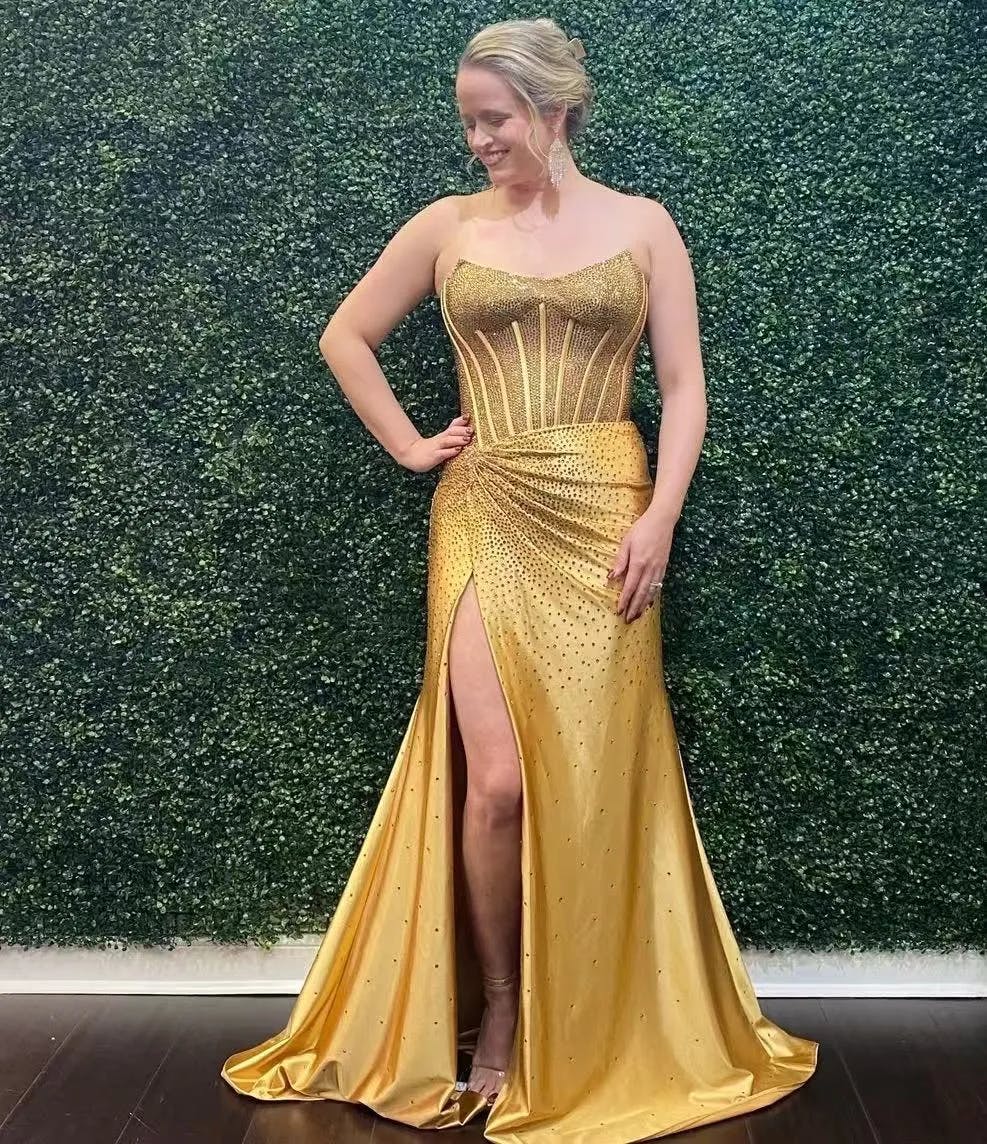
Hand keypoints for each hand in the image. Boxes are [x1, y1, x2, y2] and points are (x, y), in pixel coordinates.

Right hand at [398, 412, 473, 471]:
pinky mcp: (434, 456)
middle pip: (451, 431)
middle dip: (462, 430)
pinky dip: (450, 451)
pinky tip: (458, 450)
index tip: (468, 416)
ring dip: (458, 439)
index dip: (460, 421)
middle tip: (471, 430)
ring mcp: (436, 447)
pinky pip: (443, 453)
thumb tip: (468, 435)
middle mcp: (441, 439)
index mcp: (444, 435)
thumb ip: (454, 438)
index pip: (453, 425)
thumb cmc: (430, 449)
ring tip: (467, 439)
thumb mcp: (442, 441)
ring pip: (447, 441)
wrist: (411, 455)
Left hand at [607, 506, 674, 622]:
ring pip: (651, 592)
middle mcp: (650, 568)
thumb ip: (620, 560)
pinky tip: (649, 603)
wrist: (663, 520)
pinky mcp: (664, 567)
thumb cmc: (642, 529)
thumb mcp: (627, 542)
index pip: (630, 586)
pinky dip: (653, 596)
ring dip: (644, 605)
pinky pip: (658, 586)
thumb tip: (612, 577)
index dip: (625, 600)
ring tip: (637, 616)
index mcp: (639, 562)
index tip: (619, 610)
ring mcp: (659, 569)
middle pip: (642, 593)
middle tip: (628, 620)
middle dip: (634, 608)